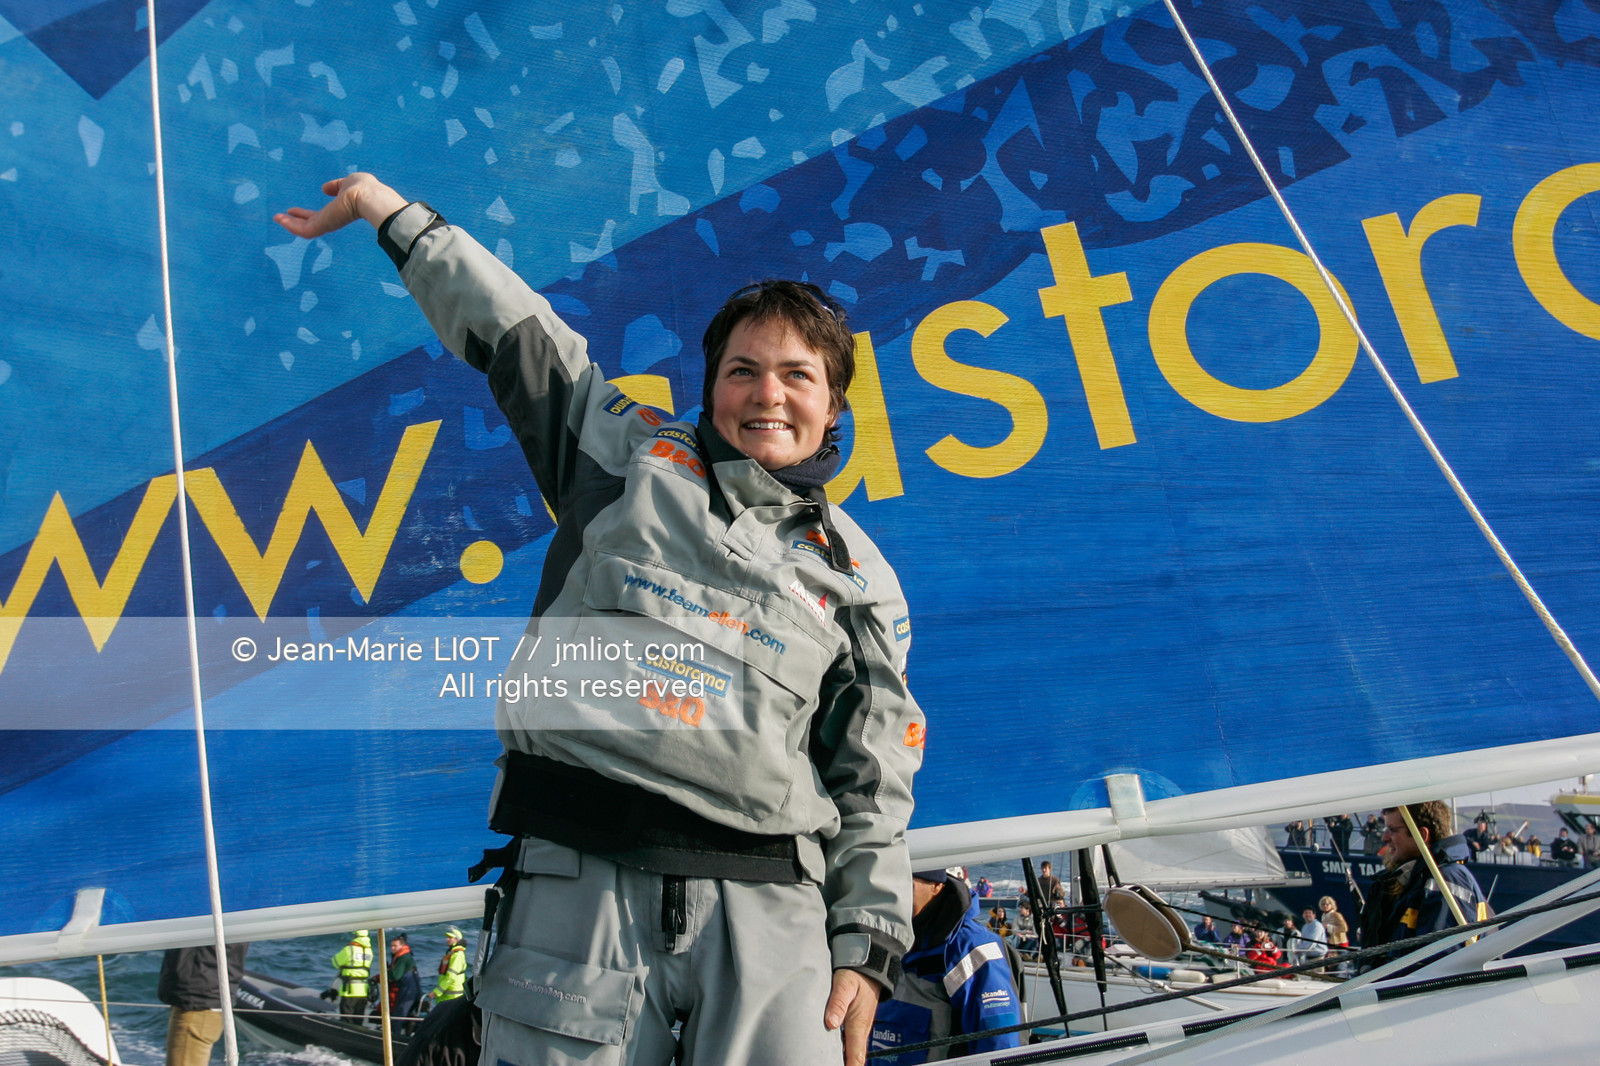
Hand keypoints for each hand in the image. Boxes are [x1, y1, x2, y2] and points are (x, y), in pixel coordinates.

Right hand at [274, 173, 407, 237]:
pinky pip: (304, 230)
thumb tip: (325, 188)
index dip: (306, 213)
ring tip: (276, 218)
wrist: (367, 196)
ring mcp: (328, 223)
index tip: (294, 210)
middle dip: (296, 220)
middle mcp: (333, 219)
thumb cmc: (363, 188)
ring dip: (289, 224)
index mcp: (339, 209)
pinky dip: (290, 225)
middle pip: (311, 222)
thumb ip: (336, 186)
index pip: (320, 214)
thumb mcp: (347, 183)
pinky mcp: (323, 226)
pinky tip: (279, 219)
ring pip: (305, 228)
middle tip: (281, 217)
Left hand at [824, 969, 880, 1065]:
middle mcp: (860, 1029)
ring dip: (844, 1059)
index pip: (856, 1055)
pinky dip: (843, 1050)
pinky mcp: (855, 1023)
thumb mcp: (844, 985)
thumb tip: (831, 1022)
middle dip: (844, 1064)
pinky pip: (849, 1042)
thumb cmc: (855, 975)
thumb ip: (838, 1003)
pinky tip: (833, 1052)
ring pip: (851, 1050)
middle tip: (826, 1064)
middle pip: (854, 1057)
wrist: (868, 968)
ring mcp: (859, 1027)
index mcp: (858, 1024)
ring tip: (827, 1061)